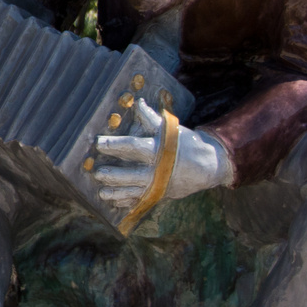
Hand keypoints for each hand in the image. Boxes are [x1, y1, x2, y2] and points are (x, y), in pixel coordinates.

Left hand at [92, 99, 232, 210]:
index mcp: (159, 150)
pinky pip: (141, 201)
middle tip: (97, 172)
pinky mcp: (160, 195)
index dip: (115, 145)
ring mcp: (158, 186)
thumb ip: (151, 118)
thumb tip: (137, 102)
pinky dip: (128, 203)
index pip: (134, 147)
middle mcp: (157, 171)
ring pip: (135, 192)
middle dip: (114, 174)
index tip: (98, 143)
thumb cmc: (186, 144)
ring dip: (117, 193)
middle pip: (132, 174)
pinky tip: (115, 204)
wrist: (208, 166)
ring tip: (102, 193)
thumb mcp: (171, 130)